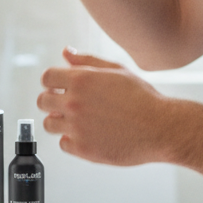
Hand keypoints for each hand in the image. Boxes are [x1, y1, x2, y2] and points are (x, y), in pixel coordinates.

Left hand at [38, 48, 168, 164]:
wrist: (160, 128)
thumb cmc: (142, 99)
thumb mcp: (117, 71)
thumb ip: (87, 61)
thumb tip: (67, 53)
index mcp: (81, 80)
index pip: (47, 77)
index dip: (53, 81)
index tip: (60, 87)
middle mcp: (74, 103)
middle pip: (42, 101)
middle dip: (52, 100)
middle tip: (68, 104)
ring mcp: (77, 128)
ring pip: (49, 124)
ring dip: (60, 121)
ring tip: (78, 120)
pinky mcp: (83, 149)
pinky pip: (63, 144)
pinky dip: (72, 140)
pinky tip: (87, 134)